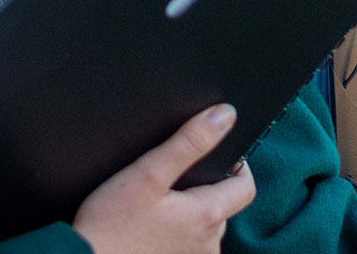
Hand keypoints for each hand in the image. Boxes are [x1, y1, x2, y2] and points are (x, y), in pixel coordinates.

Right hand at [74, 104, 257, 253]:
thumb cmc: (110, 224)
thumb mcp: (148, 171)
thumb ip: (189, 142)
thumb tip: (224, 116)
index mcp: (208, 216)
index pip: (245, 187)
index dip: (238, 166)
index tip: (221, 155)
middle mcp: (208, 245)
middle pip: (223, 206)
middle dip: (206, 189)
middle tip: (174, 178)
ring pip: (205, 228)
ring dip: (191, 213)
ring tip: (160, 203)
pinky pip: (189, 246)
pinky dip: (178, 233)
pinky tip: (153, 227)